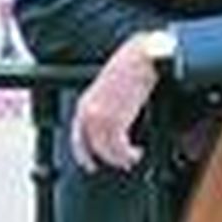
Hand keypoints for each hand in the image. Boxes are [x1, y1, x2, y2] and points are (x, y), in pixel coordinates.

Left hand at [70, 34, 160, 172]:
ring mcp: (100, 118)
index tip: (91, 164)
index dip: (84, 154)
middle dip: (106, 158)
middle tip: (121, 164)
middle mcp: (88, 113)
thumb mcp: (112, 87)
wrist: (143, 57)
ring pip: (106, 150)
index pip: (78, 137)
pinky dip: (128, 154)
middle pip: (91, 147)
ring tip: (133, 158)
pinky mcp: (115, 122)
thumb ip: (108, 105)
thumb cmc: (132, 65)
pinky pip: (119, 148)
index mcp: (85, 103)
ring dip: (121, 158)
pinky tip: (138, 152)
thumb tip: (118, 123)